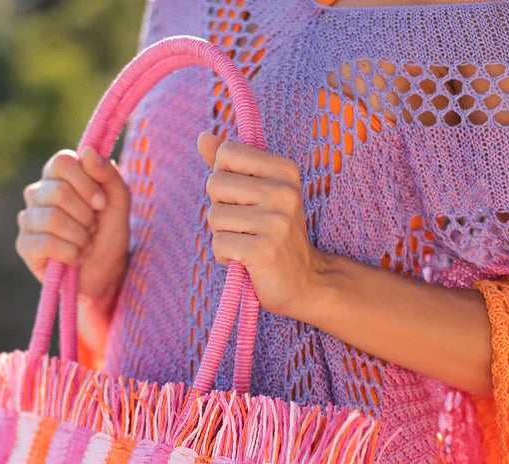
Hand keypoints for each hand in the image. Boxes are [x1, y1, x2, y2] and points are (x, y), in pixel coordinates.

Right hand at [16, 145, 130, 315]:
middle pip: (59, 192)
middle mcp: (38, 194)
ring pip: (53, 219)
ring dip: (80, 236)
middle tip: (92, 229)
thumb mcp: (119, 203)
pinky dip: (70, 253)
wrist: (106, 275)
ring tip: (85, 244)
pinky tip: (76, 258)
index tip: (101, 203)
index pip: (62, 162)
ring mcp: (28, 220)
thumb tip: (87, 152)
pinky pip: (45, 243)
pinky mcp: (24, 246)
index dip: (86, 183)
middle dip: (86, 216)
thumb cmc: (109, 236)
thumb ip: (108, 175)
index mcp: (57, 177)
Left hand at [197, 132, 327, 320]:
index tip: (244, 198)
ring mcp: (276, 222)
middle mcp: (284, 192)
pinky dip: (224, 256)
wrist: (306, 282)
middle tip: (245, 225)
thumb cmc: (274, 235)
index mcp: (284, 170)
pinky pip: (219, 244)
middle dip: (220, 208)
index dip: (224, 178)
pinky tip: (245, 260)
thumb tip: (202, 137)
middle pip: (215, 183)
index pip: (226, 153)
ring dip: (222, 235)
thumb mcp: (258, 194)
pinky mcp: (264, 250)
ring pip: (214, 216)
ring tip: (246, 243)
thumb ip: (231, 165)